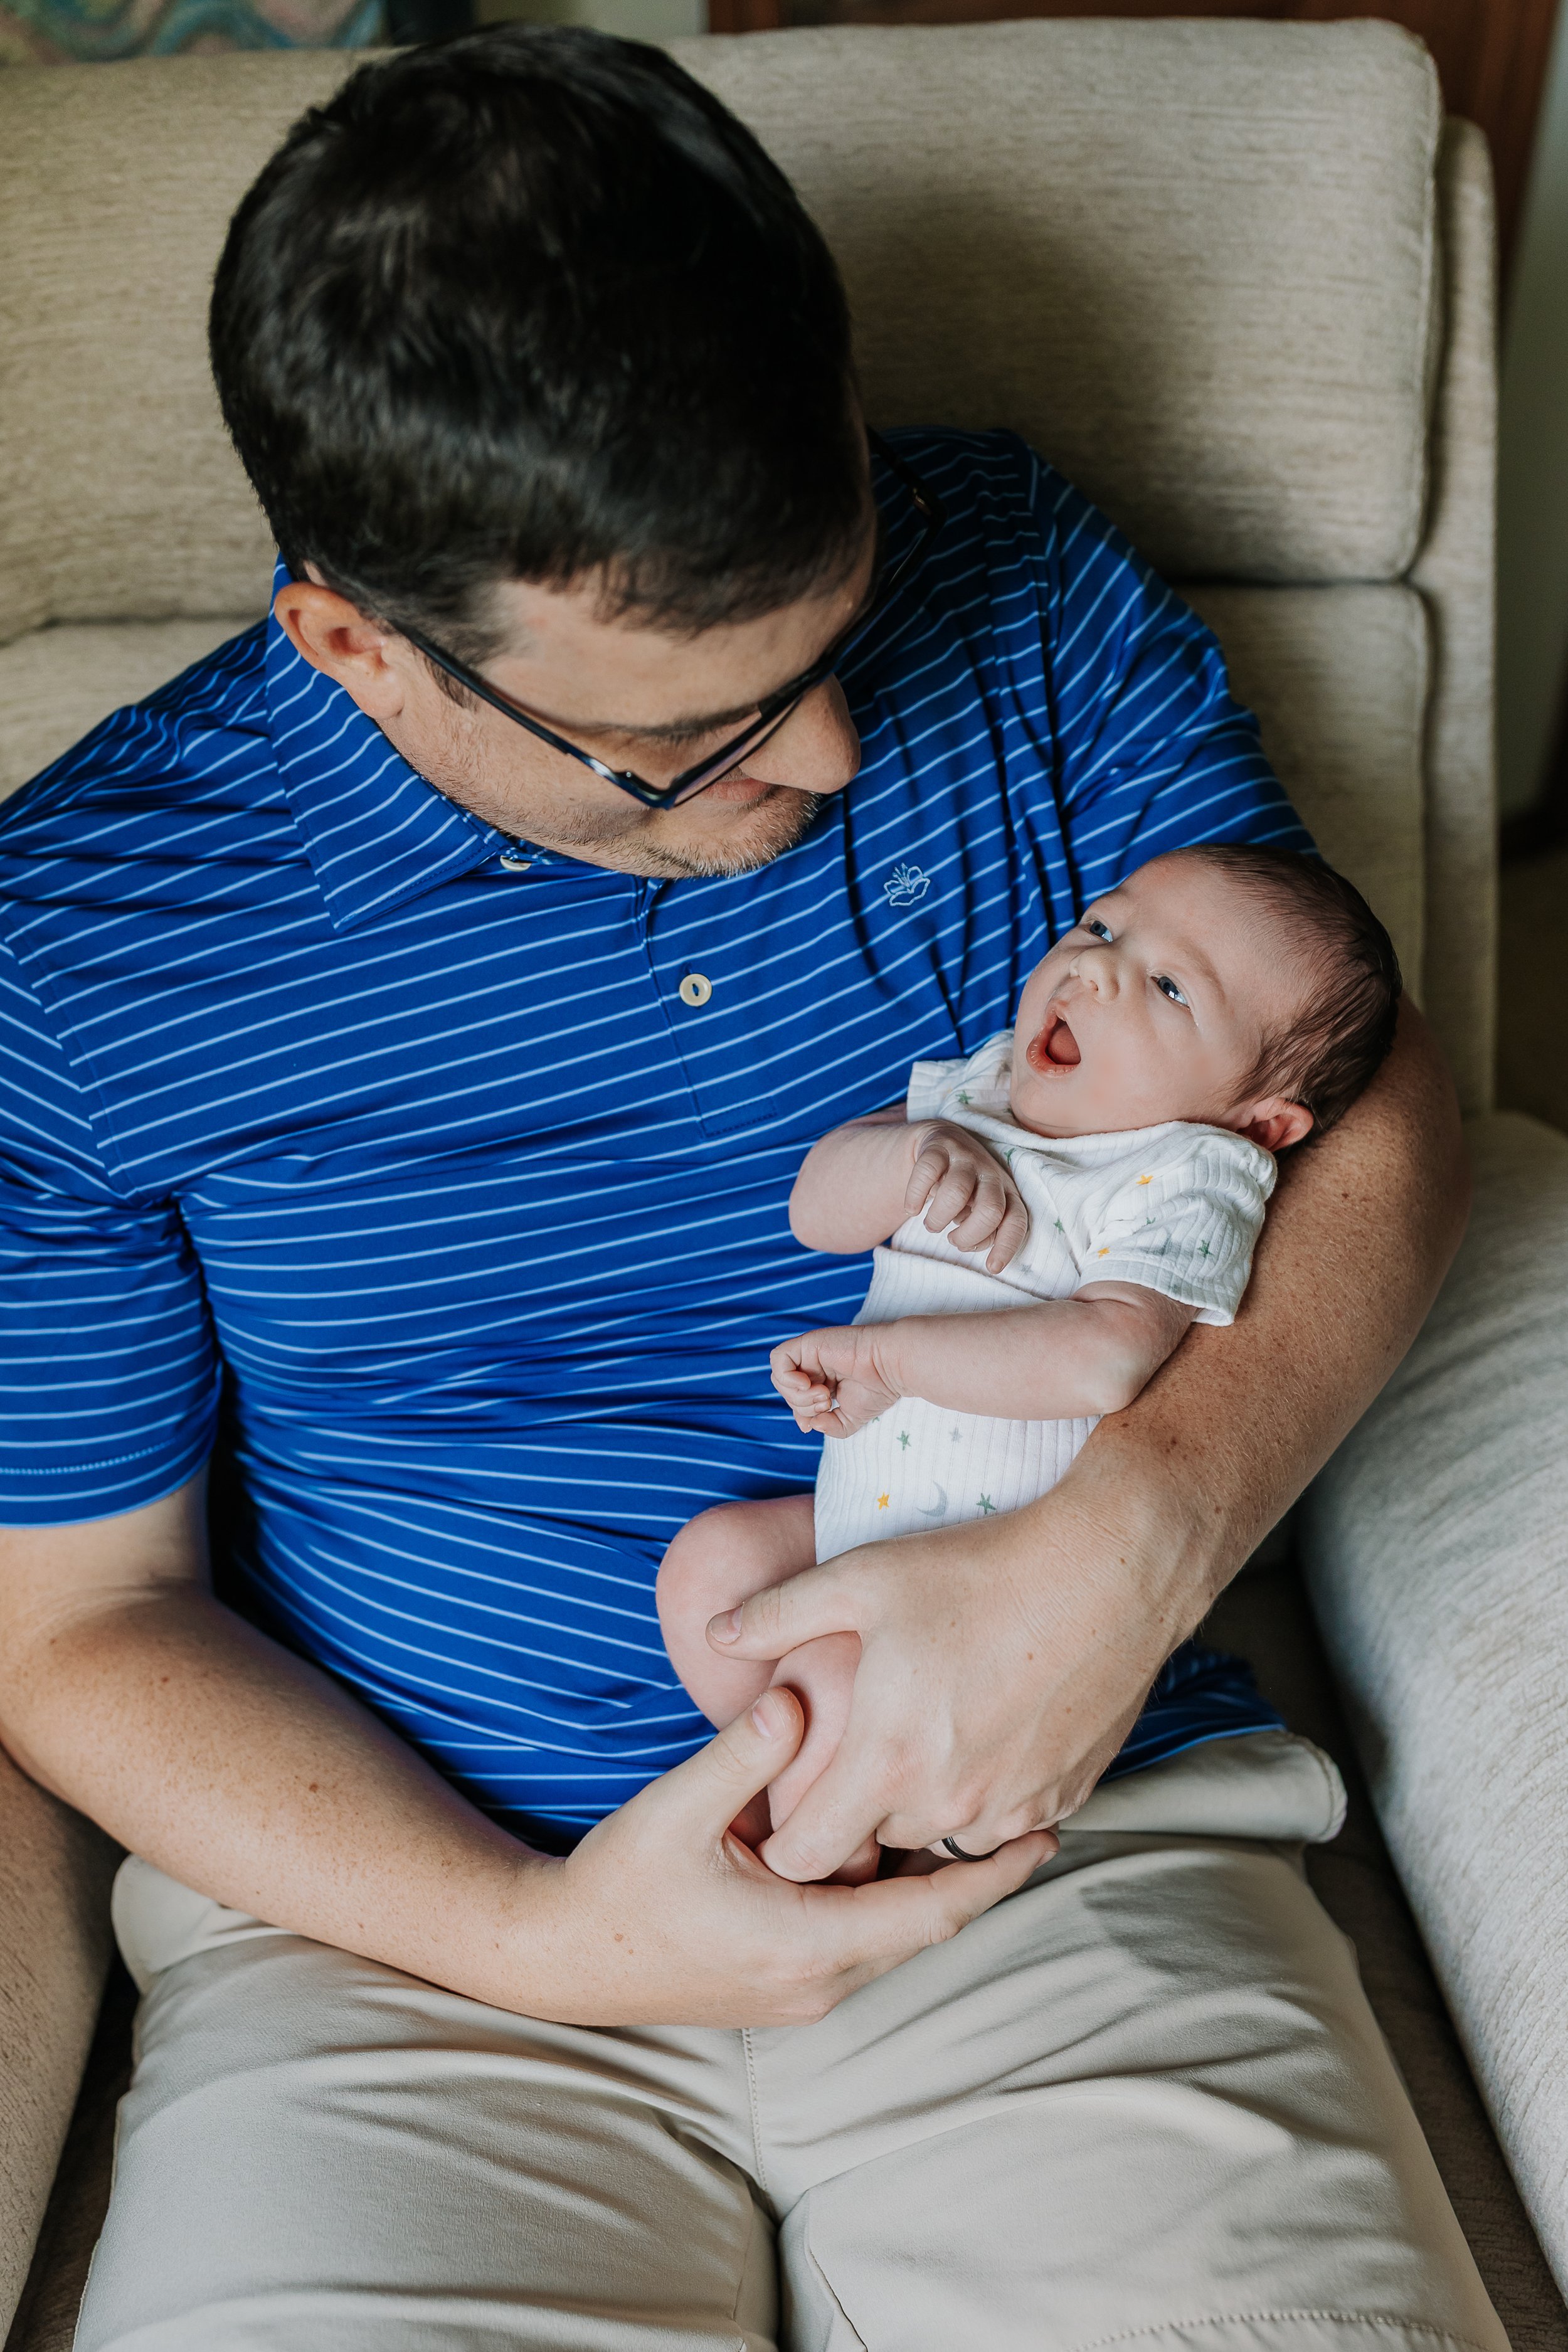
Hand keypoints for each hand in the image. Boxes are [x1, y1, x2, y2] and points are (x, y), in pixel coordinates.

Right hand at [512, 1688, 1054, 2024]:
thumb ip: (742, 1753)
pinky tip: (892, 1846)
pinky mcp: (781, 1982)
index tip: (1048, 1833)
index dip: (995, 1873)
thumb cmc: (617, 1886)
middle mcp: (817, 1980)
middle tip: (1029, 1811)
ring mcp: (799, 1989)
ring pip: (893, 1933)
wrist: (557, 1957)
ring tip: (974, 1819)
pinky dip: (888, 1896)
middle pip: (925, 1925)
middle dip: (977, 1873)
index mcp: (806, 1942)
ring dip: (931, 1884)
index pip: (931, 1911)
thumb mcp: (676, 1809)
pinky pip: (860, 1937)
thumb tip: (796, 1699)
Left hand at [703, 1489, 1171, 1882]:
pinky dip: (983, 1791)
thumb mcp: (861, 1578)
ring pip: (939, 1834)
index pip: (806, 1858)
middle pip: (873, 1845)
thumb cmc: (979, 1570)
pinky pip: (1000, 1819)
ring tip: (923, 1733)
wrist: (1112, 1571)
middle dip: (855, 1811)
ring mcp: (1012, 1806)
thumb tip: (715, 1634)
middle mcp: (950, 1804)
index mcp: (889, 1761)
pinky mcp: (1064, 1796)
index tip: (786, 1798)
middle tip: (857, 1746)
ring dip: (922, 1803)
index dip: (784, 1838)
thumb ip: (776, 1615)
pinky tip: (983, 1728)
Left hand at [771, 1325, 900, 1436]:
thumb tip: (809, 1425)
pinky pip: (779, 1359)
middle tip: (826, 1403)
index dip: (801, 1415)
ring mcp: (810, 1355)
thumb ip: (828, 1426)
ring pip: (780, 1380)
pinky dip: (788, 1378)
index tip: (817, 1420)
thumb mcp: (849, 1419)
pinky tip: (808, 1384)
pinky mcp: (808, 1343)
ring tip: (823, 1395)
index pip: (796, 1401)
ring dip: (798, 1396)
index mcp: (823, 1382)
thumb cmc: (878, 1389)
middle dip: (802, 1407)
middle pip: (786, 1393)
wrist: (890, 1368)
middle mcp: (814, 1368)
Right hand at [907, 1121, 1027, 1270]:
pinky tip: (911, 1210)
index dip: (1006, 1246)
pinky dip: (915, 1197)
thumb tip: (971, 1244)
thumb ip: (983, 1229)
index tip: (991, 1268)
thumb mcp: (978, 1208)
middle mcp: (990, 1173)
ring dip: (939, 1218)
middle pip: (990, 1209)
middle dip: (968, 1235)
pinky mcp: (938, 1148)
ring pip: (957, 1192)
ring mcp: (965, 1158)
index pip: (1016, 1220)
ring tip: (931, 1225)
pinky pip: (926, 1172)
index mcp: (1007, 1192)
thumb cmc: (965, 1188)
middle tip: (952, 1240)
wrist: (942, 1141)